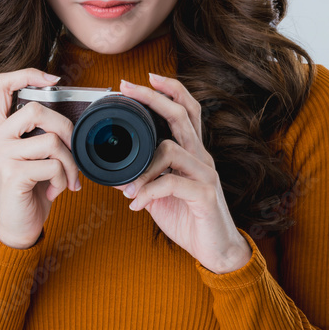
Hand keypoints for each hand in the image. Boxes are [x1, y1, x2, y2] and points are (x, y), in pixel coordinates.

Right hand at [0, 69, 82, 248]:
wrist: (19, 227)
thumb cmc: (30, 188)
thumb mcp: (32, 154)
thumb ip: (39, 131)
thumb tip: (70, 111)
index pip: (2, 84)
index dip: (28, 74)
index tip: (54, 79)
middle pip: (36, 110)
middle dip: (66, 129)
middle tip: (74, 149)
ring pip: (51, 140)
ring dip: (70, 162)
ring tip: (68, 177)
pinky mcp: (12, 174)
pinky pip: (53, 165)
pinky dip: (64, 178)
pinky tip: (57, 190)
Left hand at [113, 74, 251, 273]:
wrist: (216, 251)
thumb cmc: (188, 218)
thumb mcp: (159, 195)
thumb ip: (141, 179)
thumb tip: (113, 172)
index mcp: (192, 153)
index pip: (186, 111)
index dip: (169, 90)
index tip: (145, 78)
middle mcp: (201, 157)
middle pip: (182, 115)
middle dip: (154, 97)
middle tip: (128, 87)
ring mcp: (206, 174)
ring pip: (170, 149)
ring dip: (141, 168)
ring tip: (127, 189)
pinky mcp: (205, 194)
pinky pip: (171, 183)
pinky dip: (147, 192)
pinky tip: (136, 206)